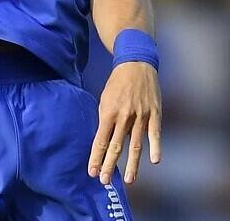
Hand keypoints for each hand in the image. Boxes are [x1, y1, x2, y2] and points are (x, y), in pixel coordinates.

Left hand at [88, 62, 161, 184]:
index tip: (91, 171)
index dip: (96, 157)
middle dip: (109, 165)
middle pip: (116, 146)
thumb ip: (105, 118)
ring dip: (131, 164)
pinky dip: (155, 147)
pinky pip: (155, 134)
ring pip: (136, 144)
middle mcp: (124, 116)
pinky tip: (154, 161)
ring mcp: (141, 116)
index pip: (101, 140)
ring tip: (128, 180)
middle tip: (104, 180)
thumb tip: (104, 138)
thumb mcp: (104, 98)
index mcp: (108, 112)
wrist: (135, 65)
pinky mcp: (154, 114)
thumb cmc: (117, 83)